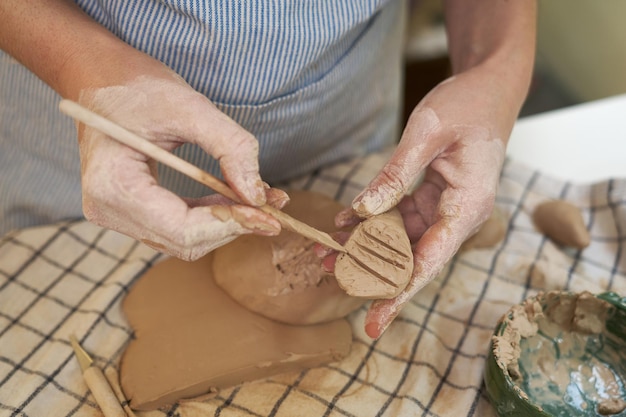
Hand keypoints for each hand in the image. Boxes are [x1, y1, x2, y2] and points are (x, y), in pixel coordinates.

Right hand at [76, 74, 286, 260]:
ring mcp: (117, 214)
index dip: (230, 225)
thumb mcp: (190, 107)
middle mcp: (108, 210)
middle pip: (186, 241)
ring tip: (265, 203)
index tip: (269, 214)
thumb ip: (230, 148)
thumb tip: (257, 195)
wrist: (101, 78)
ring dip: (227, 223)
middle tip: (275, 208)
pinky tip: (238, 200)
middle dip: (234, 225)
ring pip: (186, 239)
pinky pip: (179, 225)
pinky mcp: (131, 210)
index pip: (182, 230)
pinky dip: (212, 216)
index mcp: (113, 186)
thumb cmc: (137, 86)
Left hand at [334, 66, 522, 338]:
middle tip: (328, 272)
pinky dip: (373, 221)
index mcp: (466, 206)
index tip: (374, 322)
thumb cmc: (467, 104)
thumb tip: (364, 211)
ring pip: (402, 239)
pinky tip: (345, 223)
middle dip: (371, 270)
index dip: (398, 294)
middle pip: (412, 258)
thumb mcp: (427, 132)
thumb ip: (395, 174)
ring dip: (366, 246)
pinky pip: (400, 217)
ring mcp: (446, 208)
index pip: (429, 262)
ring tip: (326, 253)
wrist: (490, 87)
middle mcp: (458, 215)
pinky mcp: (434, 198)